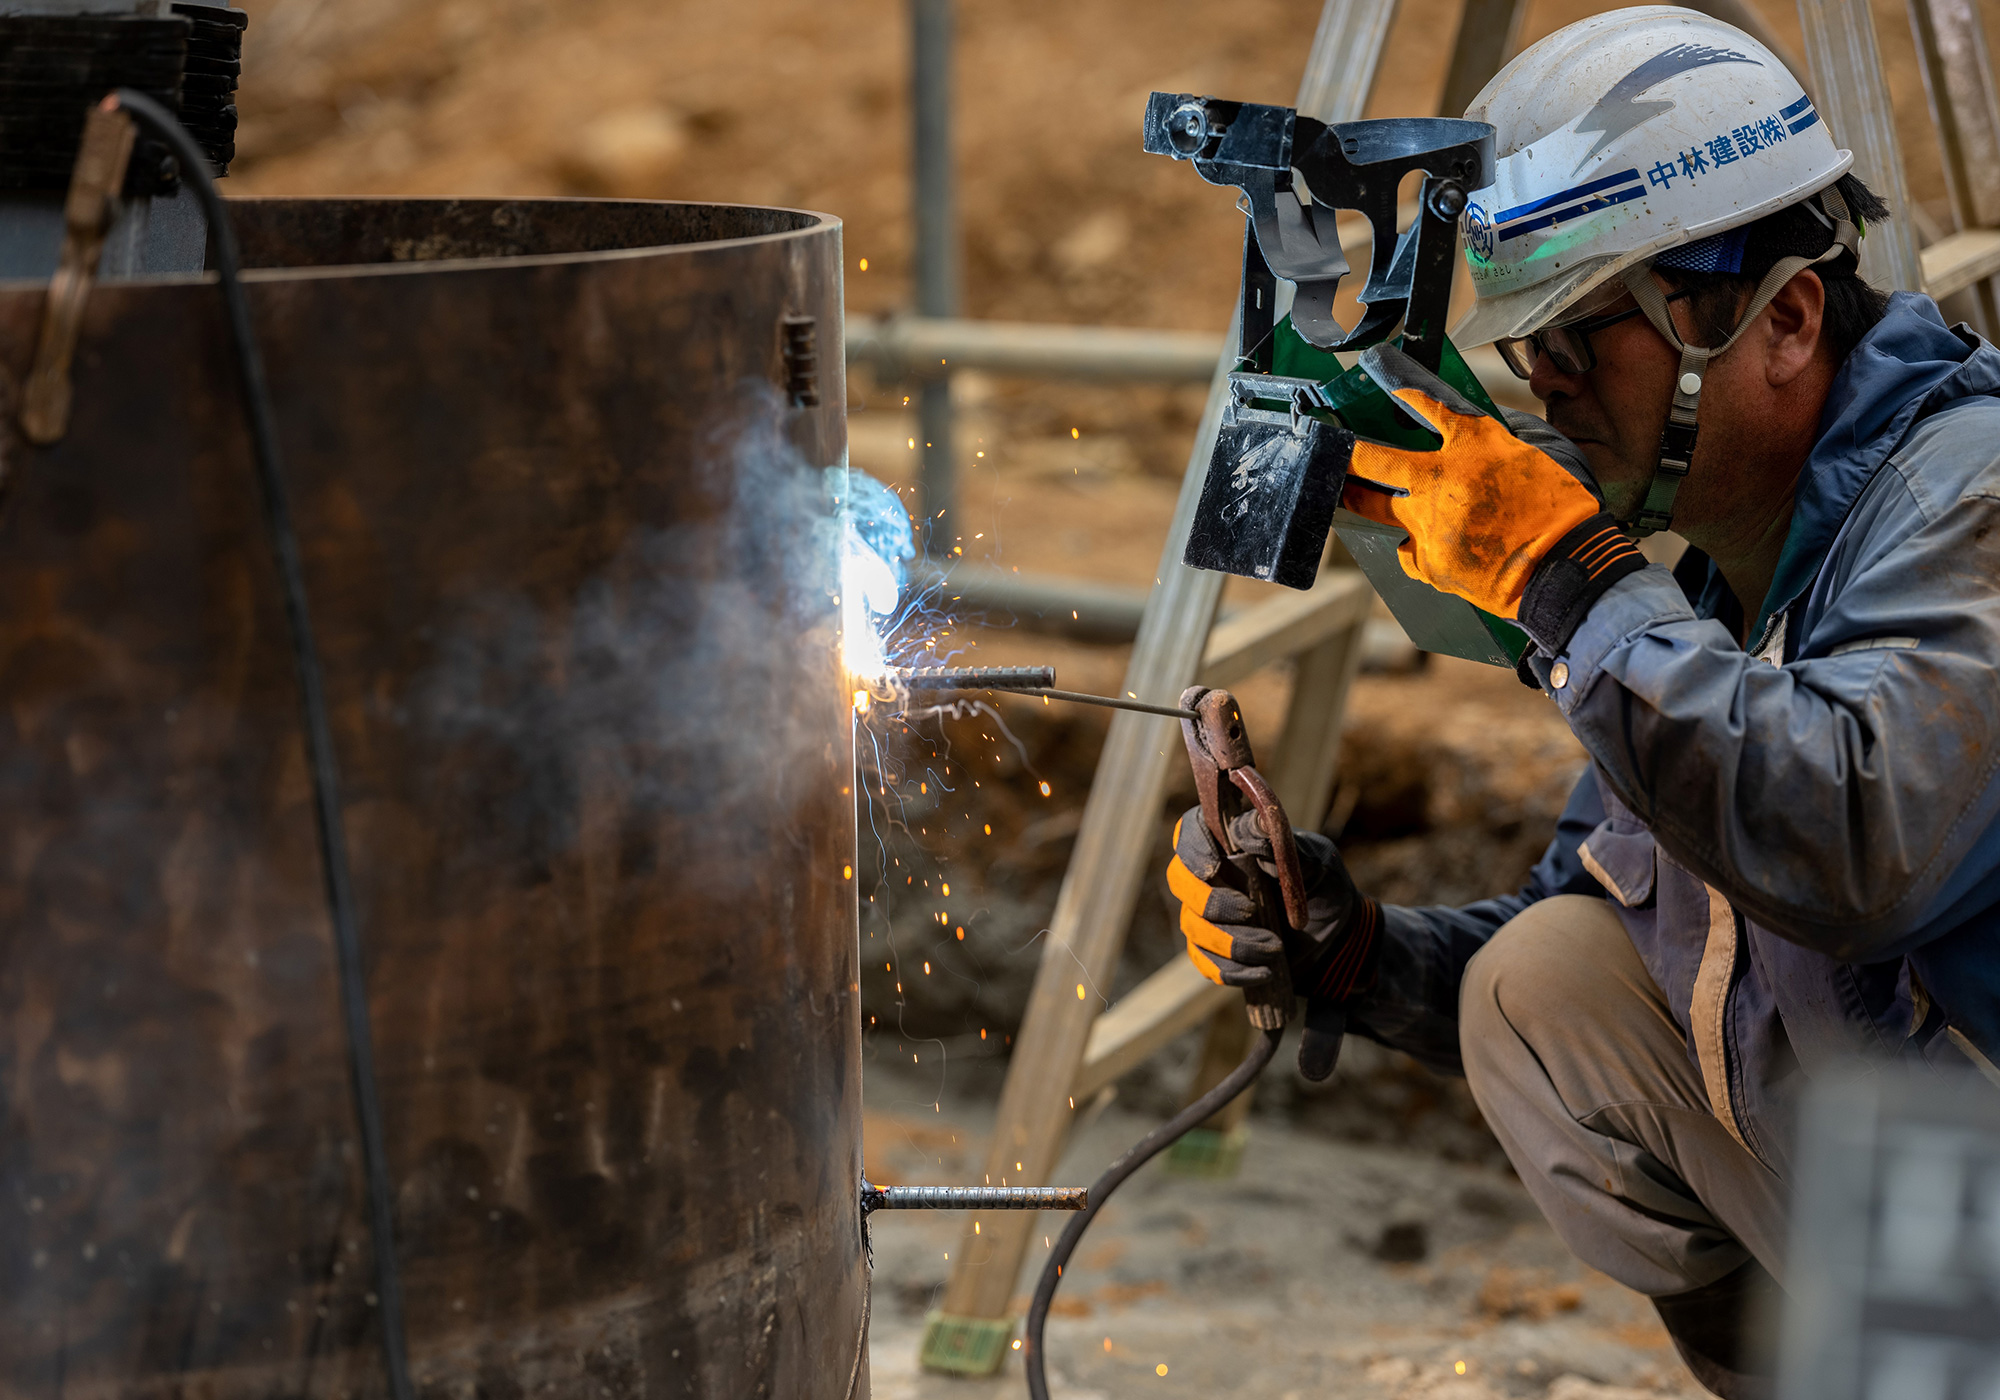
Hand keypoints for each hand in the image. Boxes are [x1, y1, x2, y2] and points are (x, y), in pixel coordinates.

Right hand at [1168, 809, 1379, 1079]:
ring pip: (1194, 927)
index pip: (1190, 832)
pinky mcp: (1217, 951)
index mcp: (1231, 843)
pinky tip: (1265, 972)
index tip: (1214, 867)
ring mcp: (1210, 916)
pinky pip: (1206, 963)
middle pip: (1179, 881)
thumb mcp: (1315, 861)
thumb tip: (1246, 830)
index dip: (1192, 848)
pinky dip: (1233, 970)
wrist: (1341, 936)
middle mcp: (1212, 877)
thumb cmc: (1325, 887)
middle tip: (1249, 911)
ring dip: (1232, 942)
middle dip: (1210, 901)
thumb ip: (1281, 843)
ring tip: (1275, 948)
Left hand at [1340, 345, 1647, 651]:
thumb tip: (1461, 449)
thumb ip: (1486, 449)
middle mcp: (1439, 479)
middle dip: (1346, 454)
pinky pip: (1406, 549)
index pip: (1426, 407)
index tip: (1384, 387)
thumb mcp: (1528, 458)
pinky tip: (1422, 546)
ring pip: (1374, 507)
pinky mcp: (1427, 560)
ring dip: (1358, 497)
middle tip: (1331, 449)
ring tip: (1345, 492)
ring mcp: (1427, 521)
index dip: (1402, 395)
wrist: (1563, 564)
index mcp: (1472, 444)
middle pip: (1372, 460)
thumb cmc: (1558, 510)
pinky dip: (1413, 547)